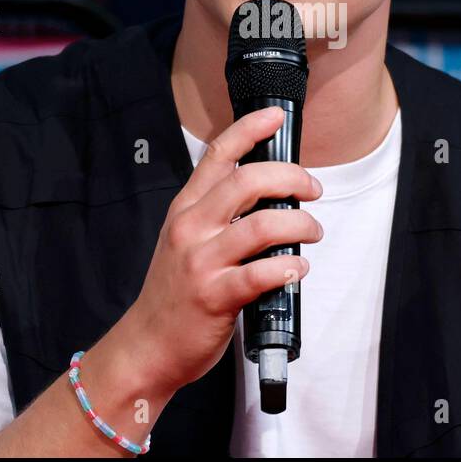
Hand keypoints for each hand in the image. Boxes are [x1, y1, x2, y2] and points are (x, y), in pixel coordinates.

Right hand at [123, 105, 322, 394]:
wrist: (147, 345)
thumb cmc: (174, 293)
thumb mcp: (185, 239)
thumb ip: (217, 214)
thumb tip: (270, 194)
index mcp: (186, 209)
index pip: (217, 155)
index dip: (249, 129)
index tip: (276, 116)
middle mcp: (191, 228)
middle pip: (247, 181)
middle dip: (291, 178)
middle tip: (312, 190)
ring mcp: (201, 261)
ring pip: (262, 225)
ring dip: (300, 224)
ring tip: (313, 231)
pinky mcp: (214, 296)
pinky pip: (261, 273)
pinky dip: (289, 267)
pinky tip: (298, 268)